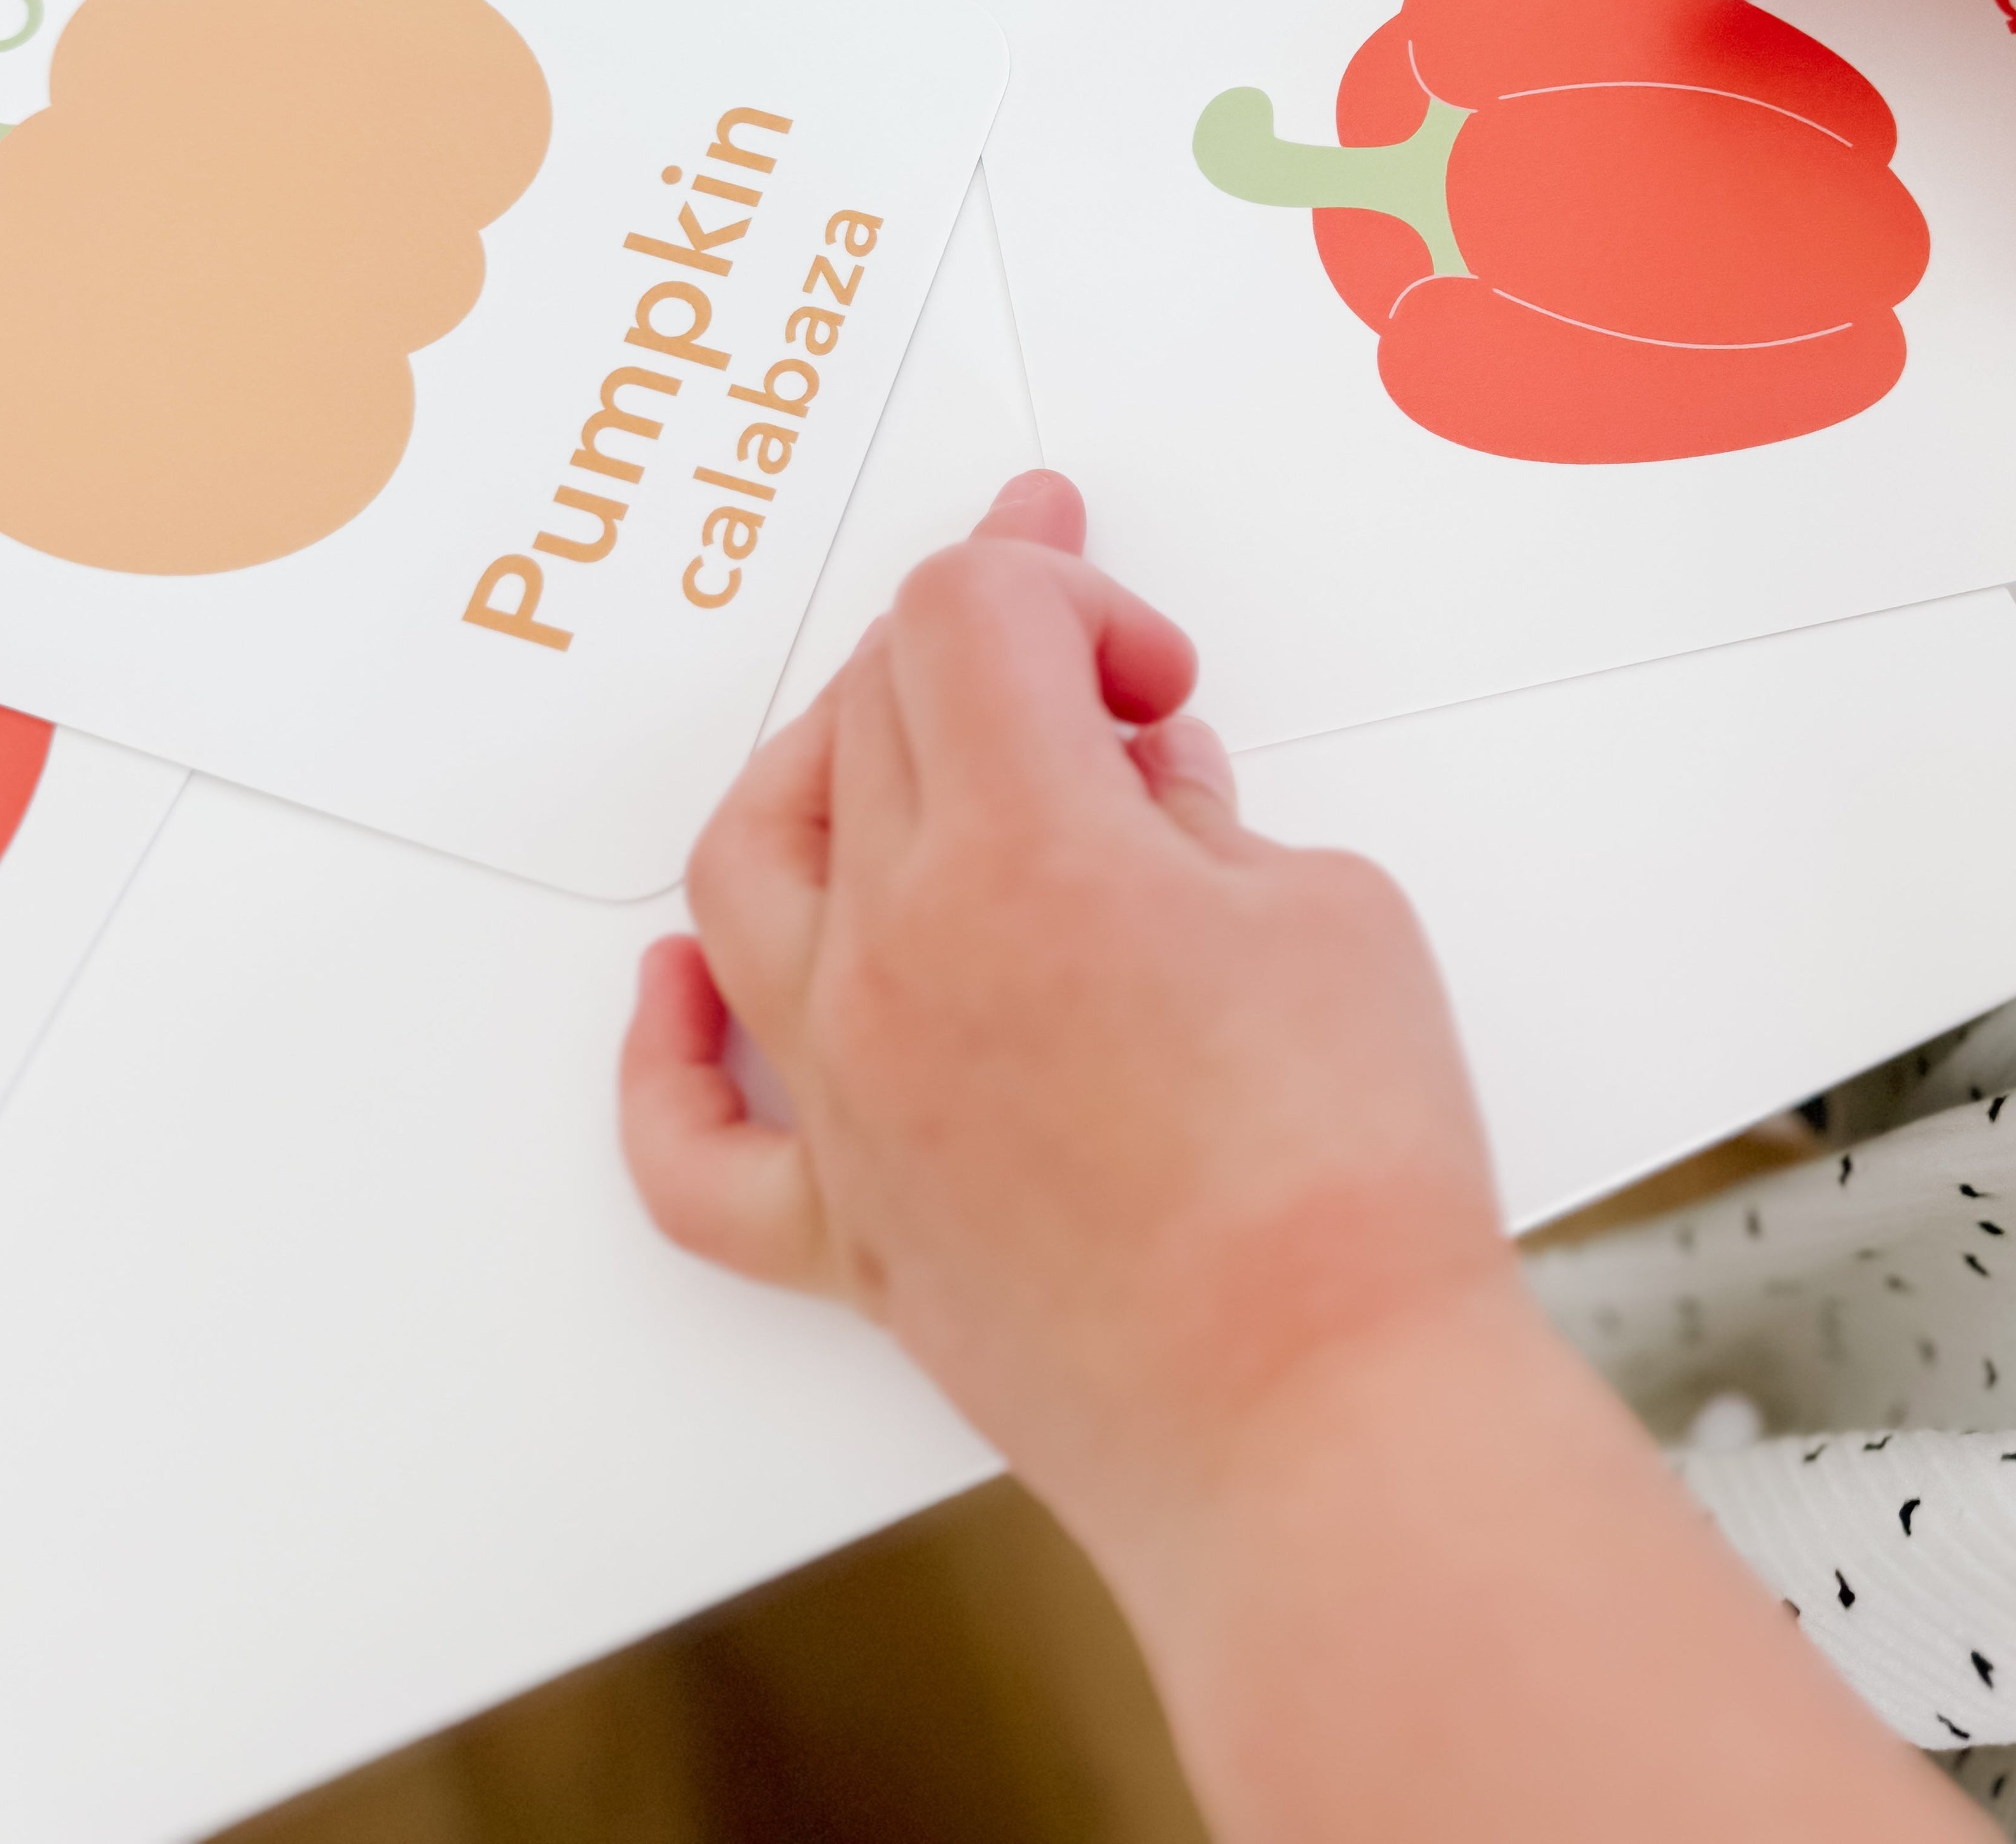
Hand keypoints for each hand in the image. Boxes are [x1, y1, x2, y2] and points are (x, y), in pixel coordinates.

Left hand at [619, 471, 1511, 1582]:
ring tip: (908, 750)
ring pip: (750, 866)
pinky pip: (697, 1142)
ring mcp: (855, 1099)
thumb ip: (1207, 821)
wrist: (1322, 1424)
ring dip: (822, 769)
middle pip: (871, 712)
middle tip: (1084, 660)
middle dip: (987, 645)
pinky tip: (678, 990)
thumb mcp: (1332, 910)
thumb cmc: (1346, 1185)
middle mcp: (900, 959)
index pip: (968, 612)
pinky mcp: (852, 1232)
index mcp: (1023, 852)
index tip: (1149, 673)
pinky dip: (668, 1052)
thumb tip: (1146, 798)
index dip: (1070, 590)